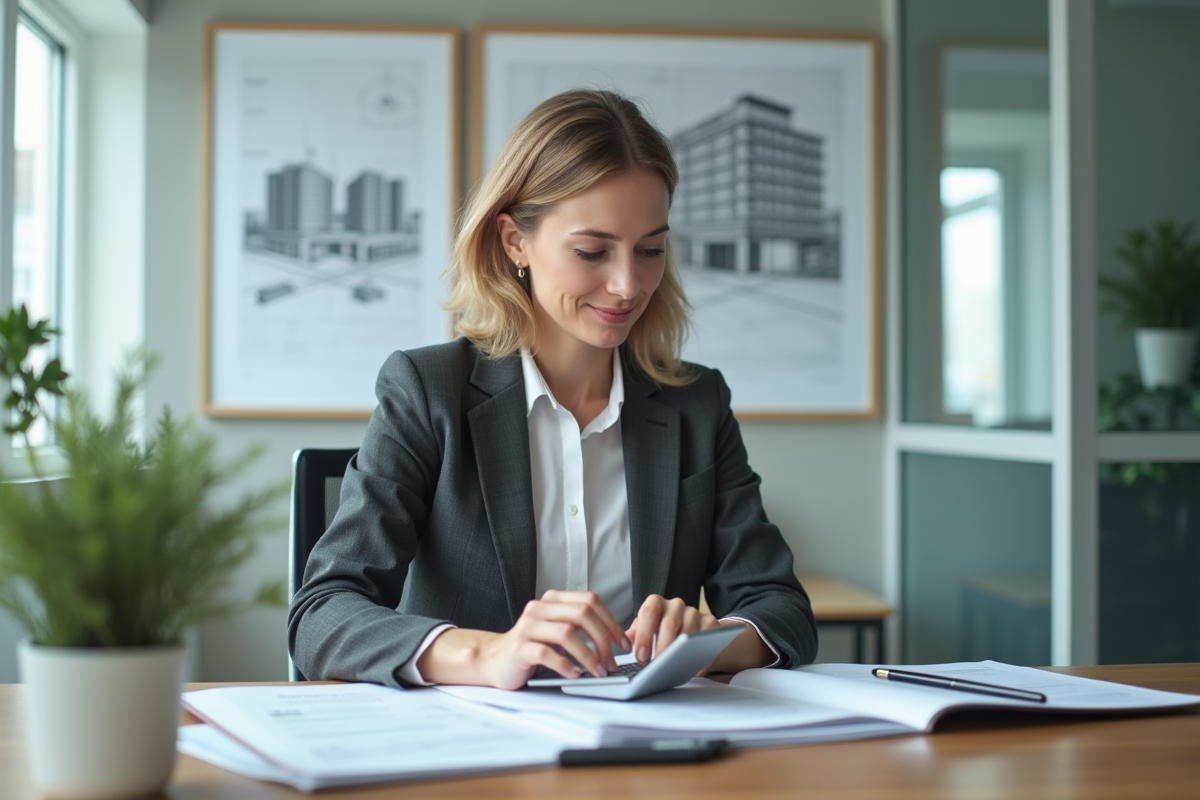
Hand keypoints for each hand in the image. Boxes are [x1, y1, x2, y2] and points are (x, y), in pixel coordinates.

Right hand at [475, 590, 632, 689]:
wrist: (495, 661)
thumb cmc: (533, 648)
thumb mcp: (558, 631)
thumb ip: (580, 627)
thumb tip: (616, 640)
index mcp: (553, 600)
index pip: (590, 600)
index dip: (611, 621)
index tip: (623, 644)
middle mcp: (539, 608)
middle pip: (582, 614)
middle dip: (603, 639)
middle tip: (612, 662)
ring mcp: (527, 627)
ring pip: (566, 633)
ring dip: (588, 655)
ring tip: (598, 672)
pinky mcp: (519, 648)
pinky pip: (547, 654)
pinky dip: (566, 665)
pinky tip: (575, 675)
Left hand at [624, 595, 721, 665]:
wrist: (687, 632)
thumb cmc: (660, 631)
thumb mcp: (644, 630)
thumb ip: (634, 634)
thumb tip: (624, 642)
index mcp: (656, 603)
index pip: (649, 612)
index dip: (644, 634)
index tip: (640, 655)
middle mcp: (675, 604)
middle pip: (670, 623)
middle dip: (662, 646)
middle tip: (656, 666)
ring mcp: (694, 612)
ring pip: (688, 632)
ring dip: (680, 652)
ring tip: (673, 669)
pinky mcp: (710, 622)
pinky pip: (706, 638)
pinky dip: (700, 657)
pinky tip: (693, 669)